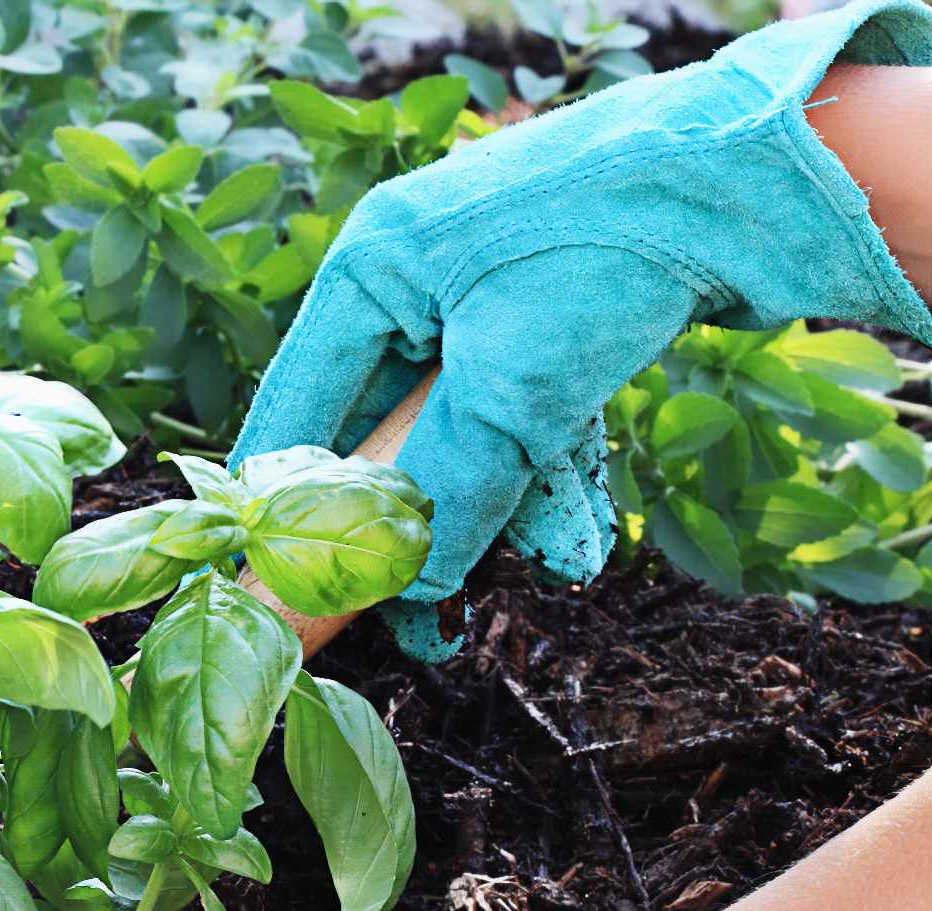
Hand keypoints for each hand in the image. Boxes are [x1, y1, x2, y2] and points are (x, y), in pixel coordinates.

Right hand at [228, 0, 931, 659]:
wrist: (754, 170)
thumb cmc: (606, 250)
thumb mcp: (511, 387)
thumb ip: (449, 490)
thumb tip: (409, 585)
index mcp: (366, 272)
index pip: (294, 411)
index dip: (287, 505)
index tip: (291, 589)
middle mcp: (408, 279)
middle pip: (375, 430)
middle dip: (403, 520)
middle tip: (416, 608)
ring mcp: (478, 295)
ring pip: (452, 432)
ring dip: (487, 504)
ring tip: (522, 566)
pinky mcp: (541, 313)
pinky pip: (511, 414)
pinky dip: (538, 469)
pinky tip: (569, 520)